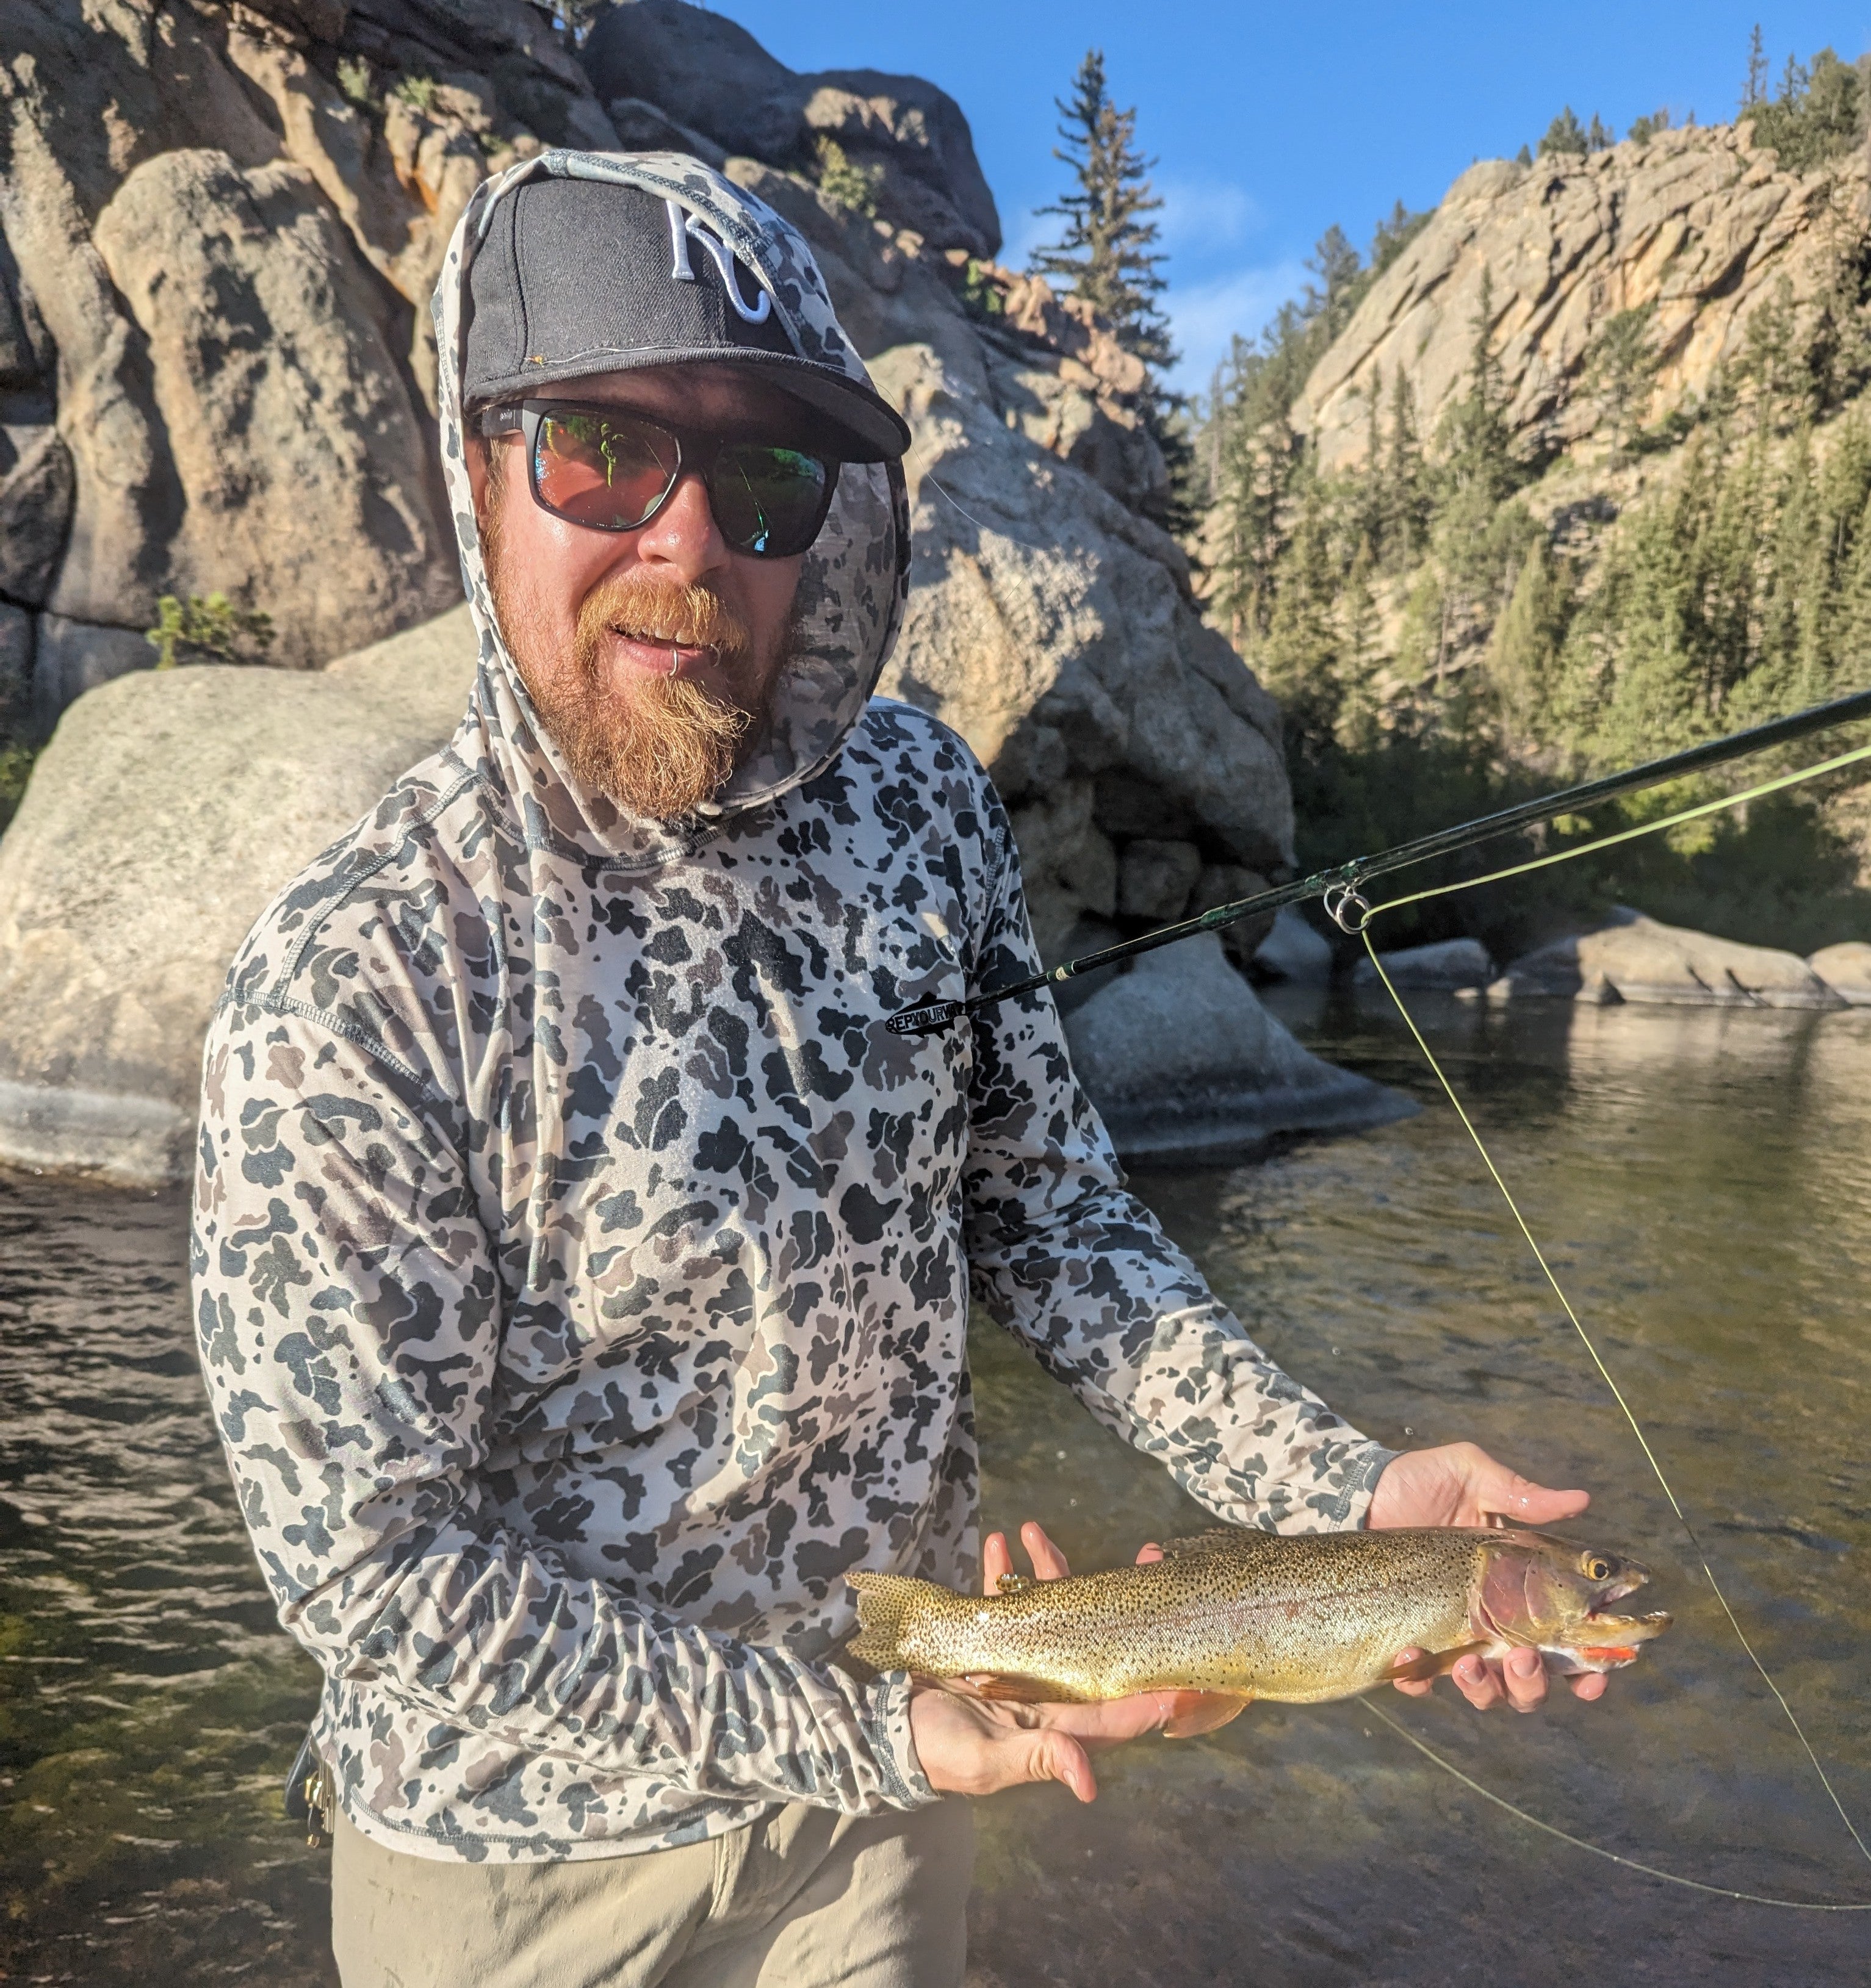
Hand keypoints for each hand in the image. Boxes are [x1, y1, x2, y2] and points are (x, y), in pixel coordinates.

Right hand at [907, 1522, 1207, 1802]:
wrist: (892, 1733)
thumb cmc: (943, 1755)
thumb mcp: (990, 1762)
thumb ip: (1041, 1758)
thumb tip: (1089, 1784)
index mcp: (1062, 1722)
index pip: (1124, 1705)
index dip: (1160, 1685)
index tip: (1192, 1654)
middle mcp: (1052, 1686)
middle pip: (1099, 1639)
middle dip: (1122, 1597)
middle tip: (1147, 1556)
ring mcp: (1023, 1658)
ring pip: (1052, 1607)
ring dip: (1046, 1568)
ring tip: (1033, 1531)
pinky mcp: (990, 1639)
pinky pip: (1003, 1597)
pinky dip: (1000, 1569)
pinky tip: (997, 1543)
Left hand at [1368, 1440, 1607, 1709]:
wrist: (1362, 1489)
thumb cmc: (1422, 1479)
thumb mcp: (1472, 1475)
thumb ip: (1521, 1494)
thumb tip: (1581, 1499)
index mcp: (1523, 1587)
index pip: (1569, 1640)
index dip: (1590, 1668)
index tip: (1595, 1676)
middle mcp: (1495, 1621)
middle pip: (1531, 1680)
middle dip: (1533, 1683)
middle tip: (1521, 1658)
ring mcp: (1453, 1634)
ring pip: (1486, 1692)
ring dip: (1485, 1690)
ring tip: (1469, 1665)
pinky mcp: (1410, 1638)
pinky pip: (1419, 1679)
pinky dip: (1419, 1678)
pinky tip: (1411, 1656)